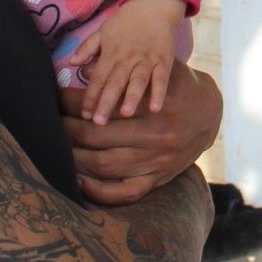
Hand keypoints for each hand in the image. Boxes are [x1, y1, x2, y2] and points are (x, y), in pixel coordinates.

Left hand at [59, 62, 222, 204]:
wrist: (211, 114)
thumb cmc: (179, 85)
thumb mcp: (160, 67)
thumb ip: (126, 69)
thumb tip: (84, 70)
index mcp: (154, 104)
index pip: (101, 104)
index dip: (71, 101)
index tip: (55, 97)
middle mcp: (156, 135)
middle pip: (95, 135)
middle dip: (66, 128)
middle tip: (51, 122)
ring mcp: (157, 160)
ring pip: (104, 165)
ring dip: (74, 158)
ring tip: (57, 148)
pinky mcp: (159, 179)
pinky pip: (125, 193)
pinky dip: (99, 192)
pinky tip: (80, 181)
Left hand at [69, 0, 184, 123]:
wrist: (152, 6)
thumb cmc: (125, 22)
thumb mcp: (102, 31)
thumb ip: (87, 48)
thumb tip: (72, 63)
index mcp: (111, 53)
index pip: (98, 77)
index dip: (90, 96)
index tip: (84, 114)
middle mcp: (127, 58)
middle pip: (115, 82)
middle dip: (107, 102)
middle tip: (99, 122)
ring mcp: (147, 59)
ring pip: (138, 80)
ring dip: (132, 97)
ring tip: (125, 114)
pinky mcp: (164, 60)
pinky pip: (162, 78)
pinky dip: (159, 92)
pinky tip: (156, 108)